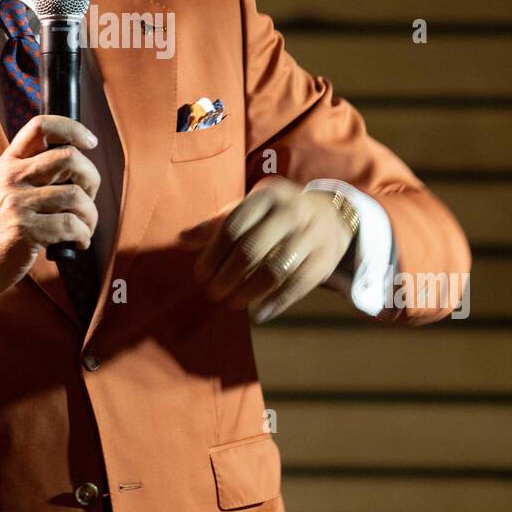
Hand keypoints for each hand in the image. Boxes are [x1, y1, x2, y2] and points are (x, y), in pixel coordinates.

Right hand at [0, 115, 100, 299]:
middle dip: (91, 178)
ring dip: (91, 214)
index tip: (90, 142)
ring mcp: (18, 203)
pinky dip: (83, 235)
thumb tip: (79, 164)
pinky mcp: (25, 230)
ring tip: (85, 226)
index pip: (41, 126)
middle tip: (88, 196)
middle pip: (69, 158)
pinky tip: (78, 242)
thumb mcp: (6, 187)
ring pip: (75, 195)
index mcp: (9, 162)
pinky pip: (71, 225)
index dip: (72, 128)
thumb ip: (34, 172)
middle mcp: (12, 177)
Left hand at [190, 176, 352, 323]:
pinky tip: (259, 315)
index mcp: (266, 196)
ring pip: (275, 269)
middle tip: (213, 292)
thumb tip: (181, 240)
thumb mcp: (249, 209)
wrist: (330, 215)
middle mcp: (290, 212)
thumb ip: (217, 224)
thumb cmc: (276, 215)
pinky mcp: (325, 258)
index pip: (232, 227)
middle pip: (252, 249)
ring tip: (232, 303)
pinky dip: (277, 302)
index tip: (199, 275)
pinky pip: (298, 284)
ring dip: (249, 291)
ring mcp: (311, 235)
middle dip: (227, 275)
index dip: (212, 254)